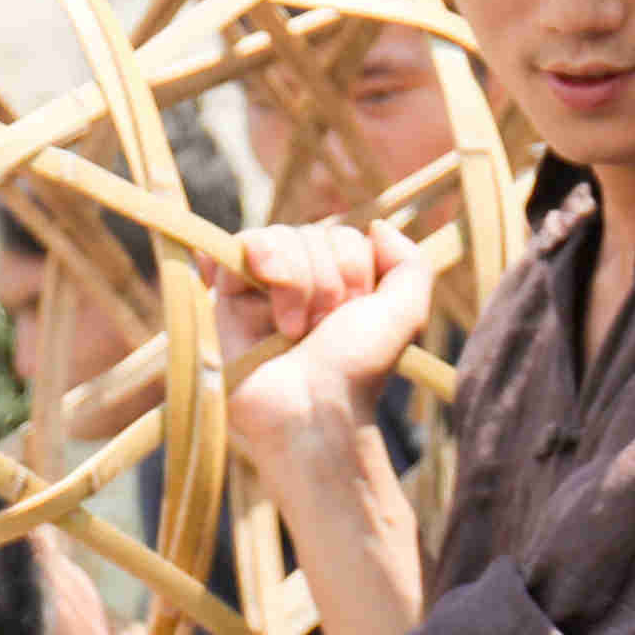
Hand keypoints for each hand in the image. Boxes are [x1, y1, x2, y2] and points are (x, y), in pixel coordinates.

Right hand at [214, 222, 428, 446]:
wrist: (312, 410)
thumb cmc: (357, 368)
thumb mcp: (405, 313)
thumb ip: (408, 262)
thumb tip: (376, 225)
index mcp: (339, 283)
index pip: (343, 236)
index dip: (353, 270)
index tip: (350, 315)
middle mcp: (301, 281)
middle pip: (310, 233)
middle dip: (324, 280)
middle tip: (320, 329)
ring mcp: (262, 288)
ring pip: (276, 239)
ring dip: (293, 283)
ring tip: (291, 331)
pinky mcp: (226, 298)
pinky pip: (234, 249)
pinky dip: (246, 258)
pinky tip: (246, 278)